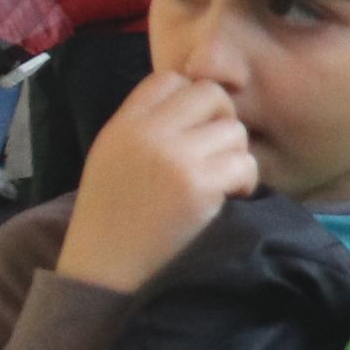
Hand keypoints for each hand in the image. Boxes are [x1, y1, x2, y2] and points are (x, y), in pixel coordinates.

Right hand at [62, 73, 257, 292]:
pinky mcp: (198, 186)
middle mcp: (146, 135)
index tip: (193, 129)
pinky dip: (244, 181)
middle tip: (215, 152)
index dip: (190, 98)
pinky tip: (227, 197)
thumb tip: (199, 94)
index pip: (169, 78)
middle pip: (209, 94)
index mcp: (121, 126)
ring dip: (235, 154)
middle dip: (222, 119)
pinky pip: (245, 164)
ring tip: (218, 180)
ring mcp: (173, 159)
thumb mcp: (113, 157)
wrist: (103, 271)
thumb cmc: (113, 217)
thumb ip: (148, 126)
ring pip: (234, 129)